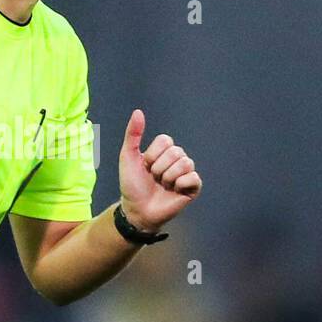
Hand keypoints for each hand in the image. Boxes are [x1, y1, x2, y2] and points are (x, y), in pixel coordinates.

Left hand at [118, 108, 202, 230]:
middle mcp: (176, 160)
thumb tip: (138, 111)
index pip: (166, 140)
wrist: (136, 210)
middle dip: (159, 167)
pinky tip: (174, 190)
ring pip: (185, 163)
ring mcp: (186, 174)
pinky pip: (193, 177)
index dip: (153, 154)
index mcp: (163, 151)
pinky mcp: (193, 188)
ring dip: (168, 177)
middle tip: (154, 179)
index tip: (145, 166)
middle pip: (176, 151)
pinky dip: (180, 184)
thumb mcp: (128, 157)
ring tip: (162, 185)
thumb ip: (133, 134)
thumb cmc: (132, 185)